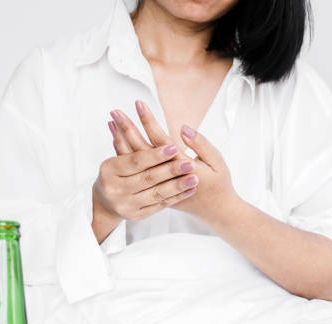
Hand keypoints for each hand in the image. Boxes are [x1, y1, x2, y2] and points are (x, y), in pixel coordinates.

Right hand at [92, 142, 197, 223]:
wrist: (104, 204)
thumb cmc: (113, 174)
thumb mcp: (114, 157)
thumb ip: (123, 139)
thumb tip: (121, 113)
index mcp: (110, 170)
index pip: (136, 161)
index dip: (155, 154)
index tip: (174, 147)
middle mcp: (116, 189)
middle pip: (148, 178)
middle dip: (170, 170)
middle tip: (189, 164)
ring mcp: (127, 205)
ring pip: (156, 194)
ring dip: (177, 186)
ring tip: (194, 178)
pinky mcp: (137, 215)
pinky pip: (160, 206)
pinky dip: (176, 197)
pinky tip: (190, 190)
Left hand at [109, 101, 237, 222]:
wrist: (216, 211)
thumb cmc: (219, 184)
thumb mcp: (218, 162)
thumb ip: (201, 144)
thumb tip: (183, 128)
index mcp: (182, 166)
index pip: (161, 141)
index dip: (149, 122)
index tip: (138, 104)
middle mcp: (166, 175)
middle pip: (141, 149)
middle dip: (128, 128)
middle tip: (115, 111)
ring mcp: (158, 183)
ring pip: (135, 160)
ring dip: (121, 139)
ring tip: (111, 121)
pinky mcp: (154, 187)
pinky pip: (135, 171)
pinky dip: (124, 154)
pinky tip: (116, 140)